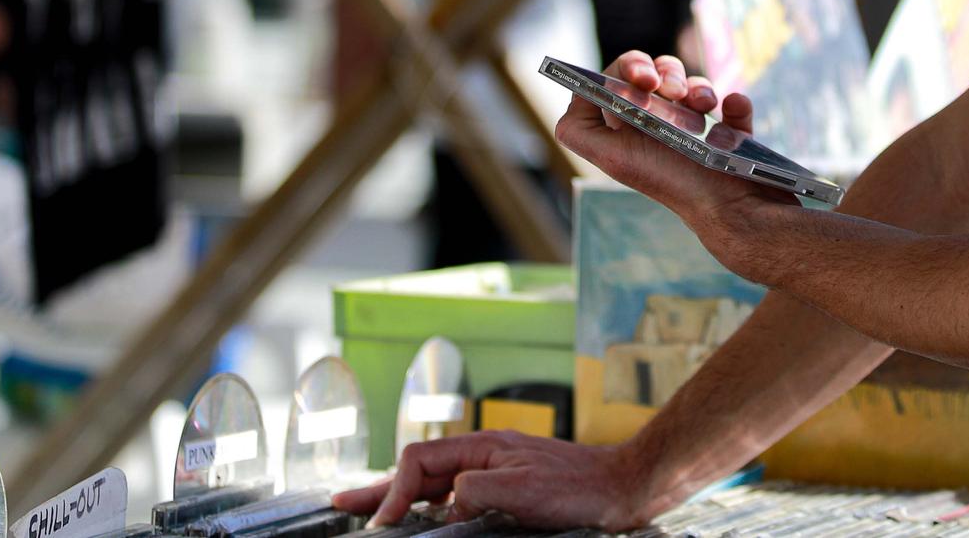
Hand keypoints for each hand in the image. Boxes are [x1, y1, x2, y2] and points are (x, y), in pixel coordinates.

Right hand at [332, 432, 659, 530]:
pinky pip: (458, 497)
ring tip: (376, 514)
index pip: (420, 459)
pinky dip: (434, 507)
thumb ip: (473, 491)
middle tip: (344, 504)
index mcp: (483, 445)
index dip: (394, 490)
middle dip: (383, 489)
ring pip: (437, 483)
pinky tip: (427, 520)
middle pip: (422, 469)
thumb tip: (445, 503)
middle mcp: (485, 455)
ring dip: (405, 499)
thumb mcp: (520, 490)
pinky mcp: (509, 492)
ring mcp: (497, 472)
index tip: (385, 523)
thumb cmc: (580, 488)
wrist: (623, 489)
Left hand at [560, 52, 793, 270]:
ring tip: (702, 105)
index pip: (616, 83)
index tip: (643, 77)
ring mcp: (696, 129)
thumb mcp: (612, 158)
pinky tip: (732, 106)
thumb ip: (579, 130)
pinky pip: (732, 102)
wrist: (728, 207)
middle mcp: (658, 129)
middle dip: (665, 71)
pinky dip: (734, 102)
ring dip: (697, 86)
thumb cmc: (670, 182)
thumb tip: (581, 94)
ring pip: (691, 84)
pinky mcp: (729, 134)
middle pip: (655, 74)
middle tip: (669, 88)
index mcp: (627, 131)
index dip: (625, 70)